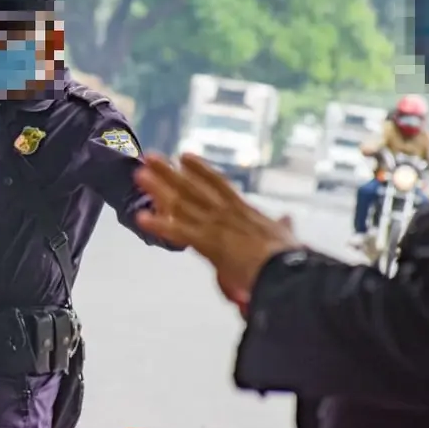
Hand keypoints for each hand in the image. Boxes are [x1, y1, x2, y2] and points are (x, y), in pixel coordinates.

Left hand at [134, 153, 301, 305]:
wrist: (286, 271)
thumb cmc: (289, 257)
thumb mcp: (286, 236)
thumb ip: (283, 226)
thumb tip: (288, 219)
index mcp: (243, 210)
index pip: (217, 184)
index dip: (200, 170)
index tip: (185, 156)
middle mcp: (225, 213)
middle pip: (192, 187)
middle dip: (170, 172)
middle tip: (150, 156)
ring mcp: (216, 226)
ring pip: (181, 203)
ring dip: (159, 189)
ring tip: (139, 175)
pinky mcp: (209, 243)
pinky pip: (178, 232)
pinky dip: (160, 225)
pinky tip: (141, 217)